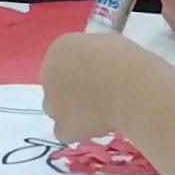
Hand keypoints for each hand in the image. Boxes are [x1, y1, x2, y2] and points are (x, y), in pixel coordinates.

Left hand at [41, 32, 159, 142]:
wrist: (126, 86)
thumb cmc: (123, 59)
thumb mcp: (107, 43)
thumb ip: (94, 54)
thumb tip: (99, 63)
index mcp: (59, 49)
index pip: (63, 61)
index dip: (81, 71)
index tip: (99, 76)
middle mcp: (48, 75)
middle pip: (56, 85)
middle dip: (73, 91)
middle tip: (98, 95)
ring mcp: (52, 103)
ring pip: (56, 109)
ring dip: (72, 111)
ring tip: (99, 113)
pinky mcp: (62, 128)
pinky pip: (65, 132)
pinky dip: (78, 131)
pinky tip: (96, 128)